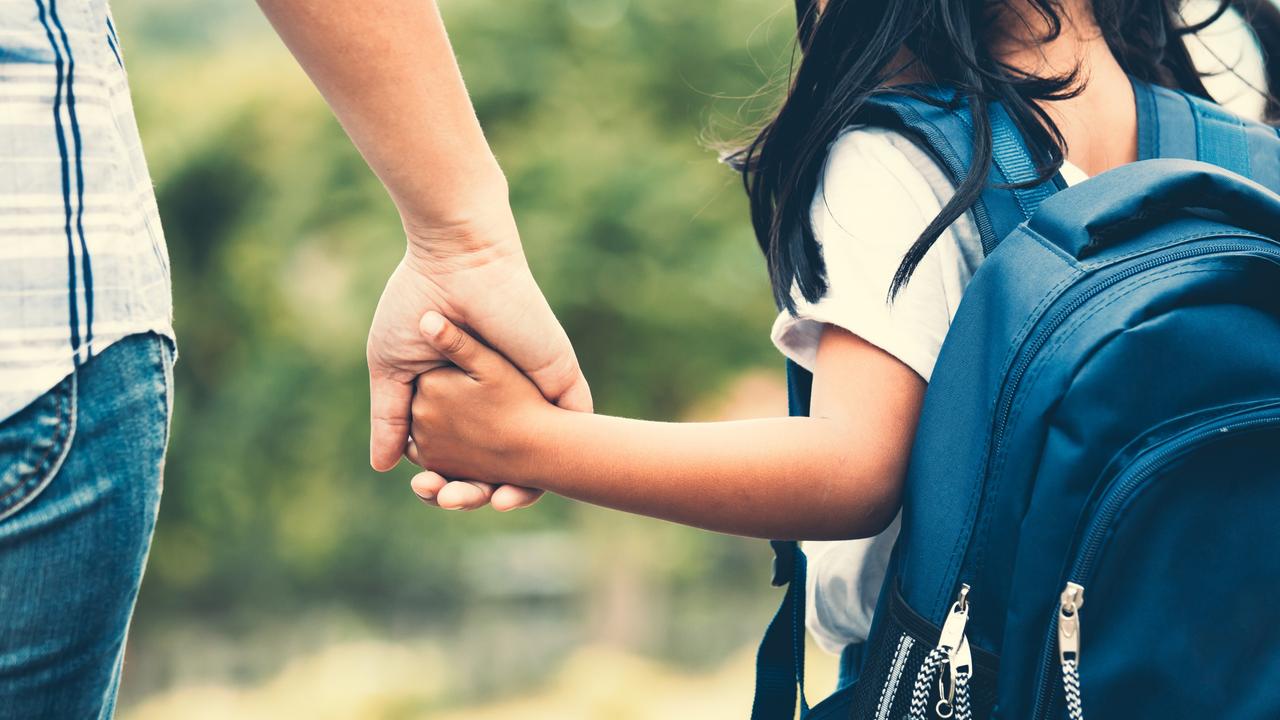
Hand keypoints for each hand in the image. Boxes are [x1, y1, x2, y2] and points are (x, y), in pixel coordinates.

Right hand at [367, 209, 590, 510]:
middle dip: (475, 492)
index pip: (460, 455)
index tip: (426, 491)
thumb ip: (391, 417)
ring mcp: (533, 393)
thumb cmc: (417, 305)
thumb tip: (383, 468)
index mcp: (463, 396)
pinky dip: (556, 468)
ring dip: (515, 490)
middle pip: (497, 465)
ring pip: (536, 459)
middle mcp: (501, 399)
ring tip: (488, 503)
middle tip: (449, 501)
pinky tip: (527, 490)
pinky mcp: (561, 382)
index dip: (445, 480)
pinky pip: (572, 435)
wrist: (458, 262)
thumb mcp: (393, 369)